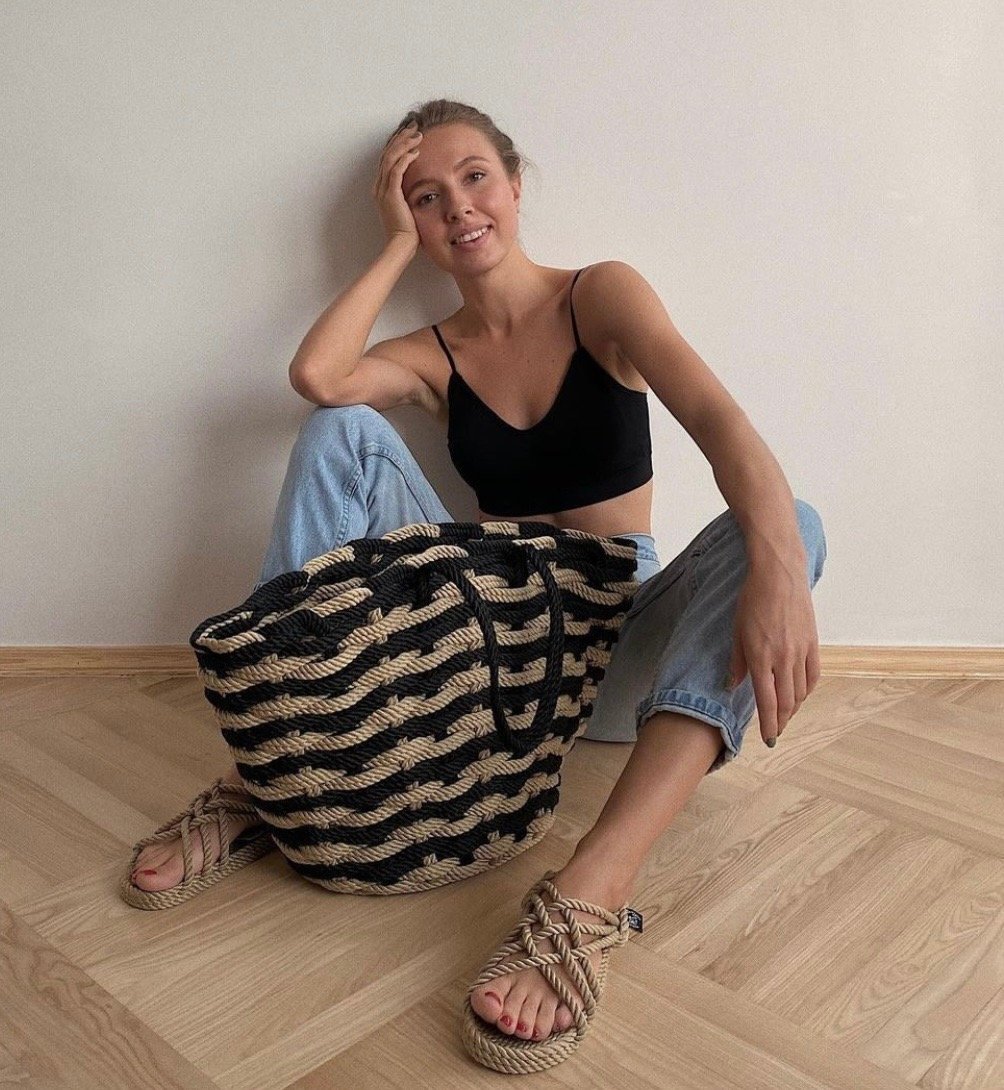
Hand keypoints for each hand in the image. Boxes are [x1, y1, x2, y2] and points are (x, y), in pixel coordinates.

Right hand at [373, 121, 422, 249]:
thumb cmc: (409, 232)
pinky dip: (405, 158)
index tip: (411, 135)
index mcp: (382, 189)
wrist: (402, 245)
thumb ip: (411, 194)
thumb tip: (424, 186)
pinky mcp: (391, 195)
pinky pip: (396, 170)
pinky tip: (416, 151)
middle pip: (387, 154)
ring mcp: (383, 190)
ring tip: (418, 135)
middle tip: (414, 127)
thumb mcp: (409, 208)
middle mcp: (379, 187)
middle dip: (401, 138)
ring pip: (391, 158)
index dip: (398, 144)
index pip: (388, 160)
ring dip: (404, 144)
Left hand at [725, 556, 819, 746]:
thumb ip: (736, 662)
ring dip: (793, 708)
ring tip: (784, 715)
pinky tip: (800, 694)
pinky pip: (813, 675)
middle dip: (780, 721)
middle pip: (786, 702)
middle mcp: (784, 659)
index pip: (766, 702)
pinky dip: (806, 690)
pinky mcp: (813, 643)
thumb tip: (732, 686)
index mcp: (761, 658)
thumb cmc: (752, 599)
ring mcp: (801, 651)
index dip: (768, 725)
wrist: (779, 574)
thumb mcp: (737, 631)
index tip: (768, 740)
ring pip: (800, 692)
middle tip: (775, 732)